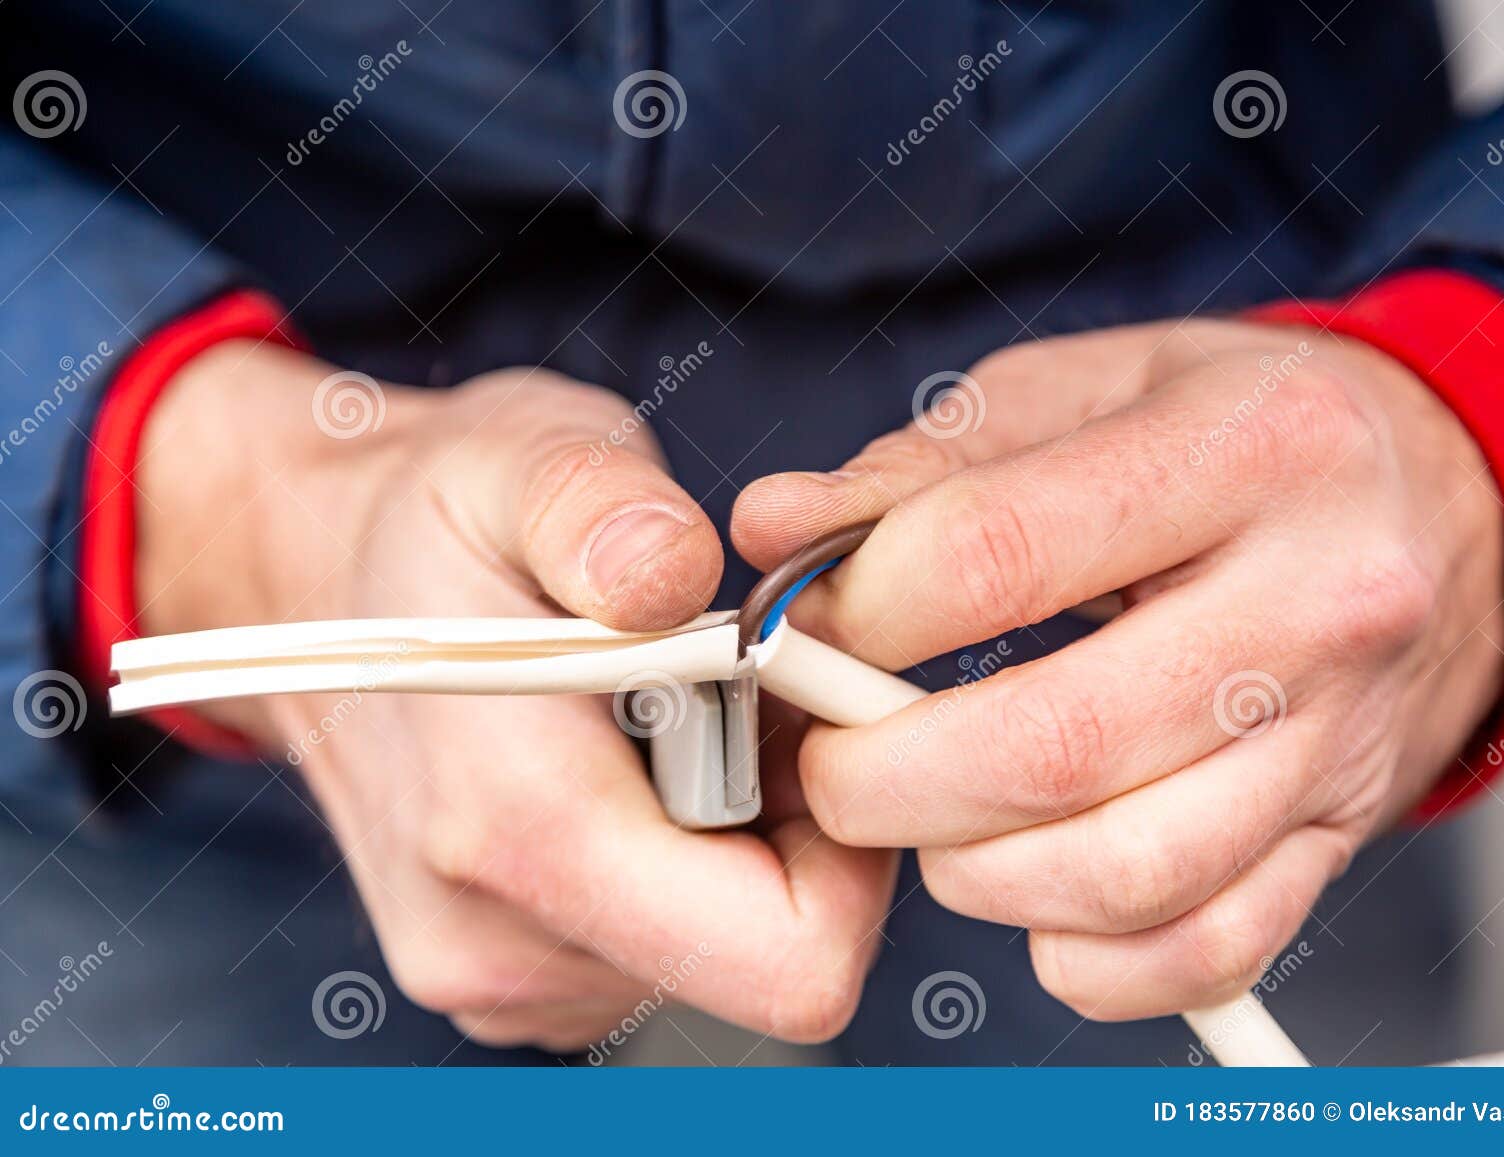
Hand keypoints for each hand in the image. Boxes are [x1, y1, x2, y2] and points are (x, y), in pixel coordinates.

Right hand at [137, 341, 894, 1049]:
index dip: (852, 847)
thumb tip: (671, 573)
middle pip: (768, 948)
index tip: (804, 721)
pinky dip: (683, 854)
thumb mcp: (521, 455)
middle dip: (786, 816)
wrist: (306, 584)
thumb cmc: (428, 517)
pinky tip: (626, 760)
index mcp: (517, 832)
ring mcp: (502, 975)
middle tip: (725, 688)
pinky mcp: (512, 974)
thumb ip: (599, 507)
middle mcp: (500, 941)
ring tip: (658, 711)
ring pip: (722, 945)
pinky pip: (666, 945)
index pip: (787, 958)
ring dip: (733, 828)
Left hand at [733, 319, 1503, 1020]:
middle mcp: (1313, 602)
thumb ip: (924, 463)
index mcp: (1242, 452)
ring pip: (1125, 873)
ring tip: (929, 822)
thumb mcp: (1089, 387)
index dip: (857, 613)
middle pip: (1055, 746)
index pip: (995, 553)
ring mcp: (1337, 737)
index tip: (805, 634)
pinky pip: (1202, 948)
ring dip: (974, 874)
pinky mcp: (1340, 833)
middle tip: (832, 767)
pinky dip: (1084, 956)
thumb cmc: (1240, 431)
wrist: (1446, 502)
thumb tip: (777, 527)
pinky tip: (1033, 896)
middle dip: (887, 780)